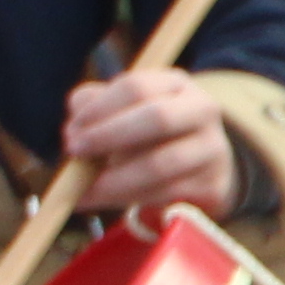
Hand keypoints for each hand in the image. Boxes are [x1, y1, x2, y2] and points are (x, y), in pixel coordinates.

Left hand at [60, 63, 242, 221]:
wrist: (197, 163)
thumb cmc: (143, 129)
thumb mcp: (118, 108)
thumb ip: (89, 108)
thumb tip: (73, 130)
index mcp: (174, 84)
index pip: (135, 87)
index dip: (99, 109)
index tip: (71, 131)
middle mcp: (201, 110)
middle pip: (157, 118)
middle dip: (108, 136)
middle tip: (74, 152)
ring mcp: (212, 149)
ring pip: (160, 164)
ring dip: (113, 179)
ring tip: (81, 188)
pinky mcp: (212, 185)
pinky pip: (164, 194)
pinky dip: (125, 200)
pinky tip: (98, 199)